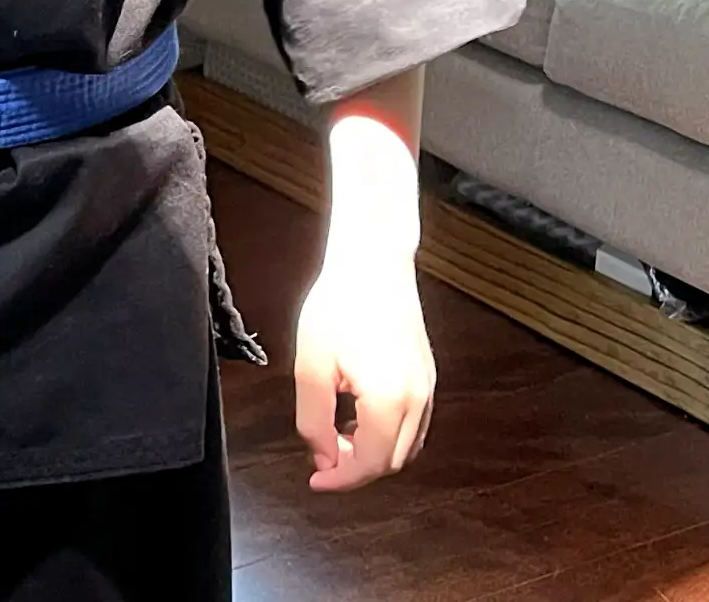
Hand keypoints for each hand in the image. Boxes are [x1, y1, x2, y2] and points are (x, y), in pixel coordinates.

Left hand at [293, 246, 434, 491]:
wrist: (372, 260)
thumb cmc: (340, 304)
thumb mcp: (311, 366)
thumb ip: (314, 420)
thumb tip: (324, 458)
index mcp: (389, 401)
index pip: (370, 465)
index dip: (340, 479)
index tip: (316, 480)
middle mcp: (418, 400)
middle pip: (393, 462)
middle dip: (358, 467)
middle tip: (324, 454)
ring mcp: (428, 386)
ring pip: (408, 445)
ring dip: (376, 452)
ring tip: (340, 433)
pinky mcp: (428, 373)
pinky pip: (415, 423)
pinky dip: (390, 433)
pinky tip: (361, 414)